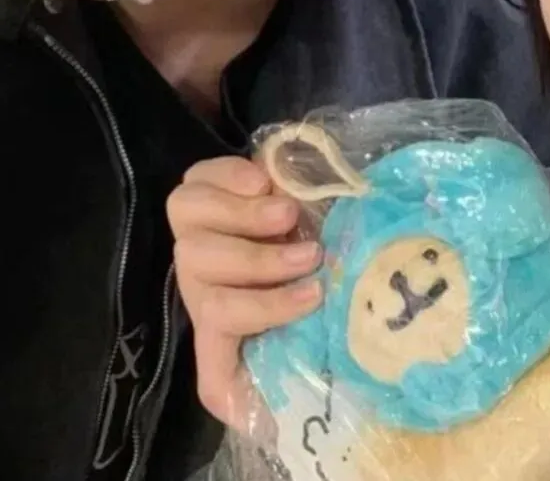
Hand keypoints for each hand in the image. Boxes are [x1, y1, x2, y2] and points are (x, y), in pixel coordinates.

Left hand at [167, 156, 323, 428]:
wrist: (314, 235)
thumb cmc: (310, 303)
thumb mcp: (301, 351)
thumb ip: (274, 382)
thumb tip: (283, 418)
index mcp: (220, 323)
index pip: (220, 323)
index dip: (265, 309)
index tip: (316, 298)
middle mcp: (201, 277)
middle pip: (200, 266)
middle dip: (257, 262)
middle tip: (309, 254)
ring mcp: (198, 229)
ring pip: (190, 219)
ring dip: (244, 217)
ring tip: (289, 213)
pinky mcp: (206, 186)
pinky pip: (197, 176)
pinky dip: (230, 175)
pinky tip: (264, 181)